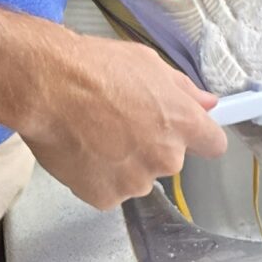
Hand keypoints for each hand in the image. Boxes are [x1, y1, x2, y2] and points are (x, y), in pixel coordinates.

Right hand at [18, 30, 226, 209]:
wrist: (47, 88)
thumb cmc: (93, 69)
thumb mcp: (147, 63)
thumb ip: (183, 89)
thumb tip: (207, 103)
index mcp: (182, 123)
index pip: (214, 144)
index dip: (198, 138)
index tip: (185, 133)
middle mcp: (166, 157)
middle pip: (169, 160)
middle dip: (150, 146)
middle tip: (119, 123)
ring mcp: (135, 181)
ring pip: (137, 177)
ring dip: (122, 164)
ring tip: (94, 136)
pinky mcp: (106, 197)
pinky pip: (109, 191)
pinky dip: (96, 177)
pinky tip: (82, 152)